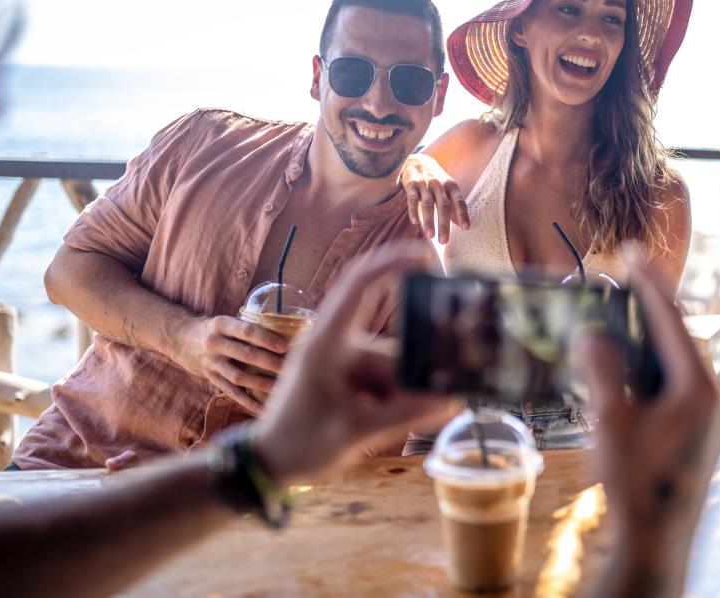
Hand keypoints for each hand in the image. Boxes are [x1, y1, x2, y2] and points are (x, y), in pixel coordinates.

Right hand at [172, 315, 289, 415]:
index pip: (246, 331)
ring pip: (239, 377)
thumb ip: (248, 327)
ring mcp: (211, 363)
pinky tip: (264, 409)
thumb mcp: (227, 321)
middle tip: (290, 369)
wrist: (181, 339)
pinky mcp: (211, 378)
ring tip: (282, 389)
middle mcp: (214, 343)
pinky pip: (232, 392)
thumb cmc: (217, 329)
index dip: (266, 339)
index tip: (285, 346)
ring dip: (262, 384)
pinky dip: (248, 402)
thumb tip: (287, 333)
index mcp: (221, 324)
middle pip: (245, 355)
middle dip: (270, 363)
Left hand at [251, 244, 452, 484]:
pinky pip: (384, 380)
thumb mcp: (354, 431)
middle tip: (438, 396)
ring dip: (402, 394)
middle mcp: (337, 343)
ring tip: (390, 426)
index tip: (426, 255)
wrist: (268, 464)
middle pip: (392, 345)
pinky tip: (386, 422)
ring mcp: (343, 360)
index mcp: (327, 341)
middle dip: (412, 373)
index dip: (391, 262)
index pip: (360, 284)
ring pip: (392, 367)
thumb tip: (451, 401)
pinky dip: (393, 399)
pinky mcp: (347, 377)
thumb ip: (405, 415)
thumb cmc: (299, 443)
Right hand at [401, 153, 469, 242]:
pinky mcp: (411, 184)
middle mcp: (440, 185)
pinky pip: (412, 199)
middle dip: (444, 224)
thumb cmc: (436, 181)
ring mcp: (425, 184)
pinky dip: (414, 210)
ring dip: (429, 221)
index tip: (466, 228)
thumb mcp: (448, 190)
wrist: (418, 161)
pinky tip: (415, 222)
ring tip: (430, 236)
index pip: (459, 202)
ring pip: (428, 204)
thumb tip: (462, 226)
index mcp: (451, 186)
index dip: (463, 215)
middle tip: (444, 241)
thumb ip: (454, 207)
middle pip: (444, 206)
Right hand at [573, 245, 719, 595]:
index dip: (648, 283)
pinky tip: (623, 368)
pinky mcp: (694, 433)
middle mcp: (710, 395)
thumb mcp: (611, 419)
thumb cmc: (636, 480)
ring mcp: (705, 416)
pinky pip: (671, 386)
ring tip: (618, 316)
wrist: (657, 539)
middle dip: (647, 307)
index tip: (632, 251)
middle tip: (624, 276)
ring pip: (672, 363)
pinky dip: (646, 368)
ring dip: (644, 339)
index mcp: (697, 384)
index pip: (670, 320)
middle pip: (675, 337)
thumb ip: (602, 369)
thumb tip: (590, 332)